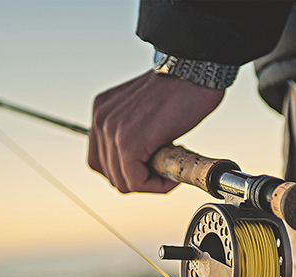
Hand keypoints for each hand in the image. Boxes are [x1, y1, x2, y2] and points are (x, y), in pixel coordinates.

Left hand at [88, 71, 223, 192]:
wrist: (194, 72)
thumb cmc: (179, 89)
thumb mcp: (142, 109)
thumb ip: (132, 131)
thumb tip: (138, 162)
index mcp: (102, 112)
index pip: (101, 159)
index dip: (126, 170)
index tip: (149, 167)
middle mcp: (101, 120)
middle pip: (109, 173)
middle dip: (138, 178)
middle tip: (162, 169)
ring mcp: (112, 131)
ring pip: (122, 181)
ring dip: (149, 182)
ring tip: (169, 169)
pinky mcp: (129, 143)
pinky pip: (136, 181)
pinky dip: (156, 185)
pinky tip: (171, 174)